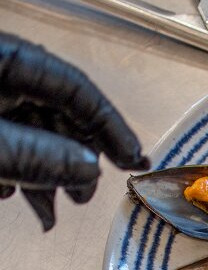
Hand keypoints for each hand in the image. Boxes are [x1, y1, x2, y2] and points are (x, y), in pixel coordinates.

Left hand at [0, 33, 147, 229]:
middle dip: (76, 160)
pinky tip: (18, 195)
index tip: (133, 157)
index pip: (77, 89)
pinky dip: (18, 173)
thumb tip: (86, 168)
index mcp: (5, 59)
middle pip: (57, 115)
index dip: (110, 126)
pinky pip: (9, 144)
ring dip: (46, 176)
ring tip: (52, 211)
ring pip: (32, 136)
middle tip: (88, 192)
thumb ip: (36, 155)